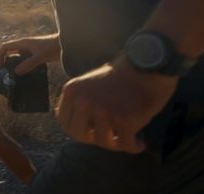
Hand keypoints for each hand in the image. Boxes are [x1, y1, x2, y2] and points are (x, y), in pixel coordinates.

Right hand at [0, 35, 60, 74]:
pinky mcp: (36, 54)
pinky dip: (23, 65)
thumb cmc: (53, 47)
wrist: (66, 43)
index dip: (0, 55)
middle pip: (10, 51)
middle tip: (6, 71)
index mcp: (23, 43)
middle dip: (6, 60)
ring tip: (15, 74)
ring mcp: (30, 49)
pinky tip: (26, 73)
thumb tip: (16, 72)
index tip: (0, 66)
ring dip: (15, 63)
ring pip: (18, 56)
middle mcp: (25, 45)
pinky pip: (25, 59)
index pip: (5, 47)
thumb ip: (29, 64)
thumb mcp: (40, 56)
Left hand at [56, 56, 177, 152]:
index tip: (91, 132)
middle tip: (109, 138)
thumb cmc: (121, 75)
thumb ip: (78, 100)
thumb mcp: (89, 83)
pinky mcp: (125, 120)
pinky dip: (134, 147)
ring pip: (103, 142)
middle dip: (93, 140)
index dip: (77, 131)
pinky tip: (140, 142)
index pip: (63, 121)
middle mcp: (84, 101)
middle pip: (79, 135)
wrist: (148, 64)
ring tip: (126, 139)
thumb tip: (63, 118)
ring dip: (116, 144)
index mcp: (73, 91)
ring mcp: (103, 111)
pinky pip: (126, 145)